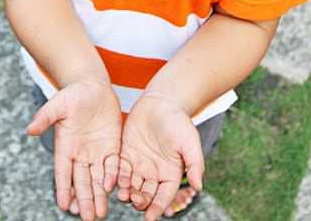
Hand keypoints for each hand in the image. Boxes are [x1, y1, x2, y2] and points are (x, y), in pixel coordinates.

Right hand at [27, 78, 121, 220]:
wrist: (94, 87)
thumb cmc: (73, 94)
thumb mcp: (59, 104)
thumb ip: (45, 117)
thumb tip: (29, 130)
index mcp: (65, 147)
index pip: (63, 173)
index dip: (63, 189)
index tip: (64, 206)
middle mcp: (80, 154)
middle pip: (81, 181)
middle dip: (84, 199)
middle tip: (88, 218)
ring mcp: (96, 152)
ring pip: (97, 179)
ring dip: (98, 196)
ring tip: (100, 213)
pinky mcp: (112, 148)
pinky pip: (113, 166)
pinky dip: (113, 177)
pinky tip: (113, 189)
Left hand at [117, 93, 204, 220]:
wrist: (162, 102)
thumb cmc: (179, 121)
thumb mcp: (189, 142)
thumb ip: (195, 164)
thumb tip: (199, 187)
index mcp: (170, 174)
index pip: (164, 196)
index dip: (158, 207)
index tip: (151, 217)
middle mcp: (153, 173)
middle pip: (146, 193)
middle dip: (140, 200)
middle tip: (134, 201)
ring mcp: (138, 164)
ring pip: (131, 184)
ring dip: (126, 192)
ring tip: (122, 195)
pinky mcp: (125, 154)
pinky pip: (118, 169)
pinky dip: (115, 177)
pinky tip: (111, 181)